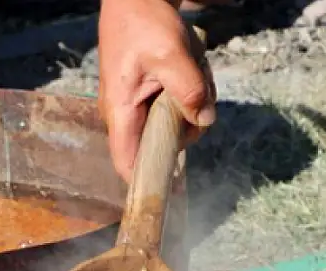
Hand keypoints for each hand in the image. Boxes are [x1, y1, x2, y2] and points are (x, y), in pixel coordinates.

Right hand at [98, 0, 216, 181]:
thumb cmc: (144, 24)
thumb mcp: (171, 55)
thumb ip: (189, 90)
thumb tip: (203, 120)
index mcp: (121, 112)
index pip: (127, 166)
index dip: (149, 184)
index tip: (176, 190)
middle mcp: (125, 118)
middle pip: (161, 149)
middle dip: (186, 130)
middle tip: (195, 96)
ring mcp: (138, 110)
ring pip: (173, 131)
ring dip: (192, 109)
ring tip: (190, 74)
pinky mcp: (149, 101)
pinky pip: (176, 113)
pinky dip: (189, 98)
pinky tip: (188, 73)